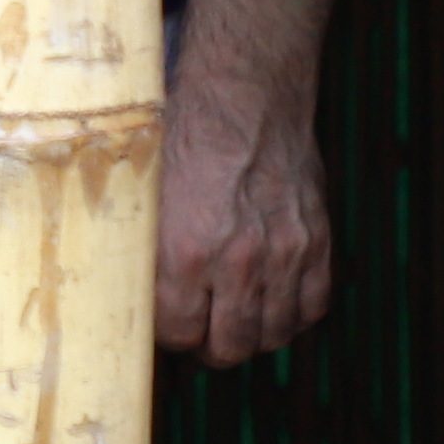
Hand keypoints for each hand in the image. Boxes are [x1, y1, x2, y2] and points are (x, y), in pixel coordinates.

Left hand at [156, 76, 336, 364]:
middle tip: (200, 338)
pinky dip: (293, 316)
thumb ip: (142, 246)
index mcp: (185, 250)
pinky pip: (313, 306)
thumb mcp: (142, 189)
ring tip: (233, 326)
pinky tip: (273, 307)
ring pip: (273, 334)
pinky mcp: (317, 242)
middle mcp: (239, 260)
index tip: (165, 328)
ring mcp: (285, 254)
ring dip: (251, 337)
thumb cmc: (183, 134)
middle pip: (229, 345)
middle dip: (209, 349)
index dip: (169, 336)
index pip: (178, 331)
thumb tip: (126, 289)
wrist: (245, 95)